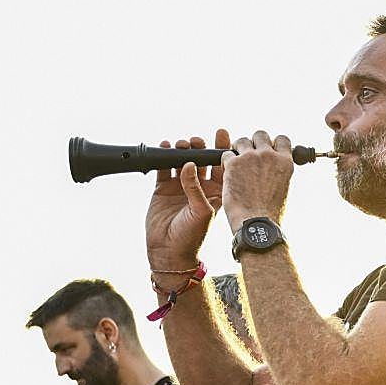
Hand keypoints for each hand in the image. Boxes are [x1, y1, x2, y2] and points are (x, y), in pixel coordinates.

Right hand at [145, 129, 227, 269]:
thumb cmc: (193, 236)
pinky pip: (163, 167)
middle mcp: (200, 187)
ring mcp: (181, 187)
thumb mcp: (202, 211)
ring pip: (182, 161)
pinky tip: (164, 147)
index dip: (222, 150)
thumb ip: (195, 188)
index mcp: (216, 192)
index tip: (223, 134)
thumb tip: (189, 164)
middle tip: (198, 140)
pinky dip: (163, 156)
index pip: (222, 166)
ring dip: (182, 150)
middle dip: (200, 147)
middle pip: (202, 160)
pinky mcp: (163, 188)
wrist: (170, 250)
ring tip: (181, 144)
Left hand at [221, 130, 295, 227]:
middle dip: (253, 142)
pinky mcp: (233, 163)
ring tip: (236, 165)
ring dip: (237, 150)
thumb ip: (278, 172)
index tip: (269, 149)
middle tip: (249, 155)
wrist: (257, 223)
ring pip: (241, 141)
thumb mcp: (283, 188)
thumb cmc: (270, 213)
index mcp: (286, 163)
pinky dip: (225, 162)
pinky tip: (228, 174)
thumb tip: (273, 169)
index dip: (273, 143)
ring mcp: (251, 157)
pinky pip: (226, 154)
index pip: (282, 140)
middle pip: (260, 134)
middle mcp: (269, 156)